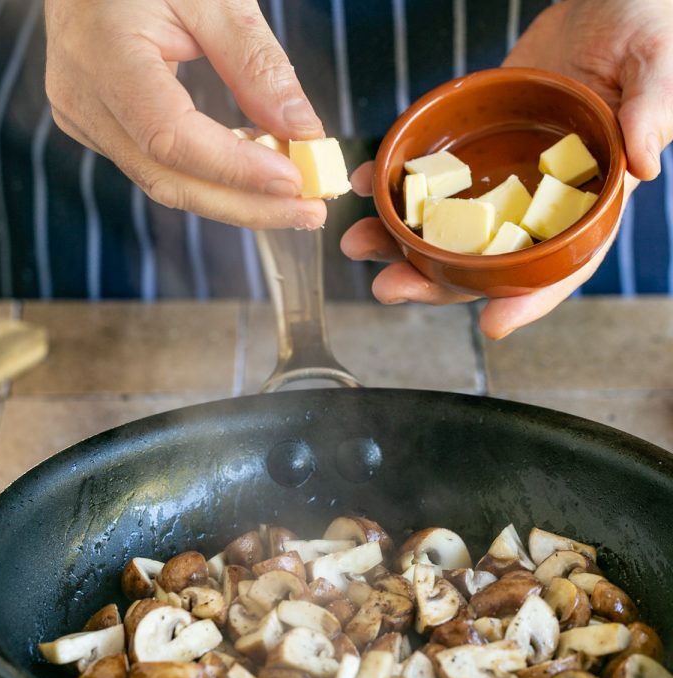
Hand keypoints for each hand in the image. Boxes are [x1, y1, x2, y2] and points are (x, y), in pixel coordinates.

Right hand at [45, 0, 325, 229]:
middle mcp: (84, 98)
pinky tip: (258, 176)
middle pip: (170, 179)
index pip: (170, 135)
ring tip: (294, 200)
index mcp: (102, 52)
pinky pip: (161, 169)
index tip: (294, 180)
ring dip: (236, 199)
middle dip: (246, 204)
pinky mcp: (100, 130)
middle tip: (310, 211)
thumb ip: (256, 63)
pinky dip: (215, 179)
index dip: (235, 168)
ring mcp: (86, 120)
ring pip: (167, 183)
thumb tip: (303, 131)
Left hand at [341, 0, 672, 337]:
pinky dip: (396, 186)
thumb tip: (645, 163)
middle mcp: (539, 202)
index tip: (494, 322)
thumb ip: (654, 109)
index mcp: (590, 201)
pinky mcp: (474, 151)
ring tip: (358, 245)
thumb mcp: (660, 61)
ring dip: (401, 244)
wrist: (605, 1)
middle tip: (390, 288)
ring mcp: (502, 180)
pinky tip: (364, 183)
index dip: (531, 297)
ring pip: (450, 230)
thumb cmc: (645, 30)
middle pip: (487, 262)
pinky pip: (432, 179)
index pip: (564, 264)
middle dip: (436, 283)